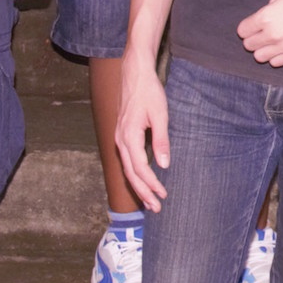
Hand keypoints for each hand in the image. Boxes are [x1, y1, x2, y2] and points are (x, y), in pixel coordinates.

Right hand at [115, 60, 169, 210]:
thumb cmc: (149, 92)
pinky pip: (126, 160)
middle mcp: (120, 139)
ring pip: (127, 168)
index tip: (162, 195)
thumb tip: (164, 165)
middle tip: (156, 208)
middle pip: (130, 173)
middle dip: (143, 192)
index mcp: (129, 136)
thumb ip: (161, 141)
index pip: (140, 168)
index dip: (151, 184)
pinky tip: (142, 180)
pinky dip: (134, 174)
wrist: (135, 74)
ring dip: (138, 185)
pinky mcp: (122, 135)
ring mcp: (119, 137)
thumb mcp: (160, 115)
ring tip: (149, 200)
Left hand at [238, 0, 282, 65]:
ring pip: (260, 57)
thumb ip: (268, 9)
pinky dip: (276, 56)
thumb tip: (264, 18)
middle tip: (262, 32)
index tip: (253, 25)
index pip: (243, 31)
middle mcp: (273, 34)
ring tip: (272, 40)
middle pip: (249, 45)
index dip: (247, 27)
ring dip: (263, 49)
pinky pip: (276, 62)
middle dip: (253, 38)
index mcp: (266, 17)